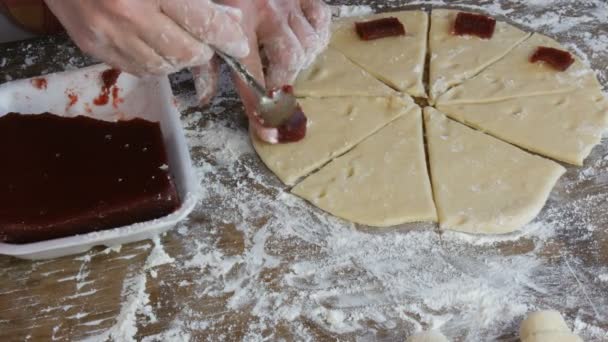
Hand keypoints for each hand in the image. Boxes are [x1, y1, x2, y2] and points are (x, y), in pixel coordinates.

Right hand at [44, 0, 248, 75]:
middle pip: (186, 53)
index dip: (227, 36)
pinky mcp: (93, 48)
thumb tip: (223, 17)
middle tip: (206, 40)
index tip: (239, 46)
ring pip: (163, 67)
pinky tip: (154, 45)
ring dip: (179, 58)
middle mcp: (128, 16)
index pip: (203, 22)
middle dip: (203, 50)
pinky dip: (154, 62)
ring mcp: (108, 36)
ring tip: (178, 40)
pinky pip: (138, 69)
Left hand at [196, 0, 330, 142]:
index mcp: (238, 21)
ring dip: (299, 60)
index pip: (251, 75)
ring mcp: (290, 1)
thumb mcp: (202, 20)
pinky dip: (317, 36)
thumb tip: (205, 98)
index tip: (269, 133)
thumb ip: (205, 61)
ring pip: (308, 43)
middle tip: (274, 82)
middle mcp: (268, 11)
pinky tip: (305, 40)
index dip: (260, 108)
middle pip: (289, 60)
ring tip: (285, 62)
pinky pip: (322, 20)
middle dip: (283, 79)